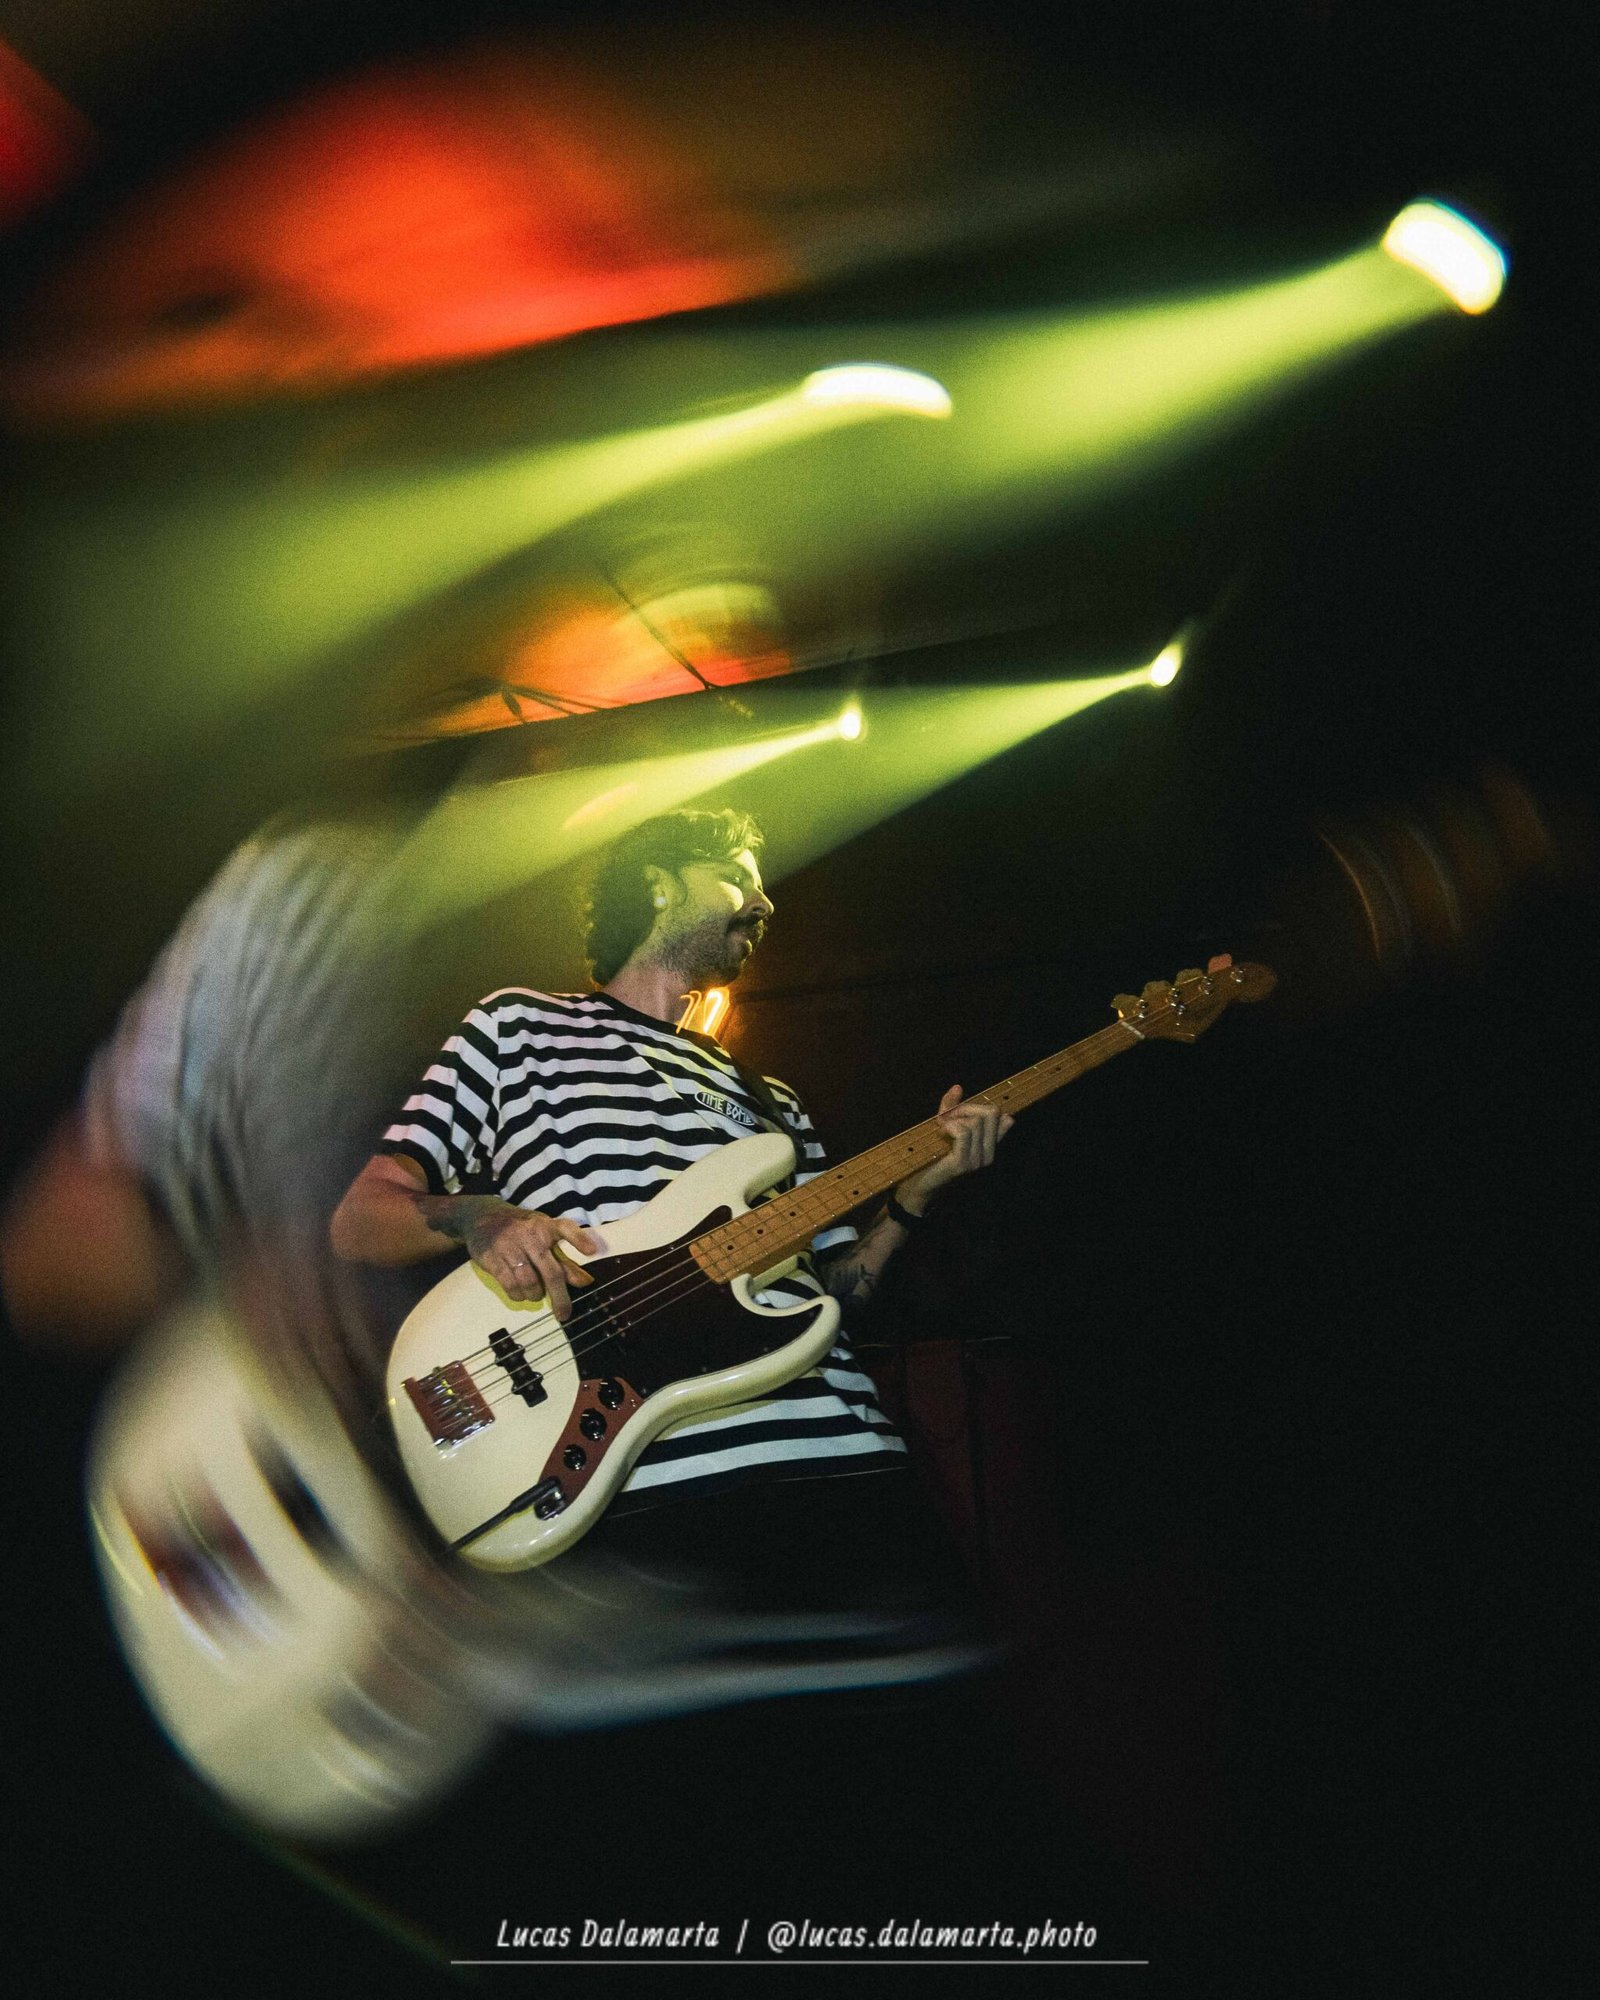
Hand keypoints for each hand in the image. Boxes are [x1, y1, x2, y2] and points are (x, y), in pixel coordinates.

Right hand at [447, 1198, 597, 1317]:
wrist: (483, 1217)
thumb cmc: (522, 1229)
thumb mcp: (544, 1236)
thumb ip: (563, 1259)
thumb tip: (584, 1282)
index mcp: (546, 1226)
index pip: (565, 1228)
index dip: (579, 1239)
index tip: (592, 1251)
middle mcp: (530, 1235)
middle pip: (550, 1271)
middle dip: (560, 1297)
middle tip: (564, 1314)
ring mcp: (510, 1247)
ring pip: (530, 1282)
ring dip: (535, 1294)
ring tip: (536, 1294)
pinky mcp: (492, 1258)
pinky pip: (510, 1285)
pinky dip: (518, 1295)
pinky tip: (520, 1293)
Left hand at [895, 1085, 1014, 1215]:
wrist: (918, 1184)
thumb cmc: (931, 1154)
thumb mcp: (944, 1126)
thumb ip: (952, 1107)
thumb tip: (958, 1087)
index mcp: (989, 1147)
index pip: (1000, 1114)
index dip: (976, 1106)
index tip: (956, 1114)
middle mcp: (989, 1155)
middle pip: (991, 1112)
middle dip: (966, 1108)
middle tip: (946, 1120)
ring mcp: (978, 1160)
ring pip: (976, 1121)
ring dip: (954, 1118)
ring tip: (941, 1130)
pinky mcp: (963, 1163)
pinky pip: (963, 1131)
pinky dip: (950, 1126)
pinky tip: (941, 1133)